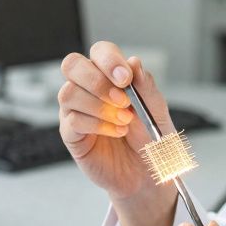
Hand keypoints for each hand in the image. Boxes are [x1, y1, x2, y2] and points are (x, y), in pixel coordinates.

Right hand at [58, 41, 175, 202]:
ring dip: (99, 106)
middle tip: (122, 100)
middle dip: (97, 81)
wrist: (148, 174)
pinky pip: (72, 120)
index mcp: (110, 76)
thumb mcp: (157, 111)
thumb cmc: (151, 139)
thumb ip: (146, 87)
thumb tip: (134, 62)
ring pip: (68, 93)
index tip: (126, 78)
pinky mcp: (71, 134)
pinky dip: (97, 125)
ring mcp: (76, 110)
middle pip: (72, 65)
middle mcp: (89, 88)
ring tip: (124, 121)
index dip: (109, 60)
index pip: (99, 52)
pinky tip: (116, 132)